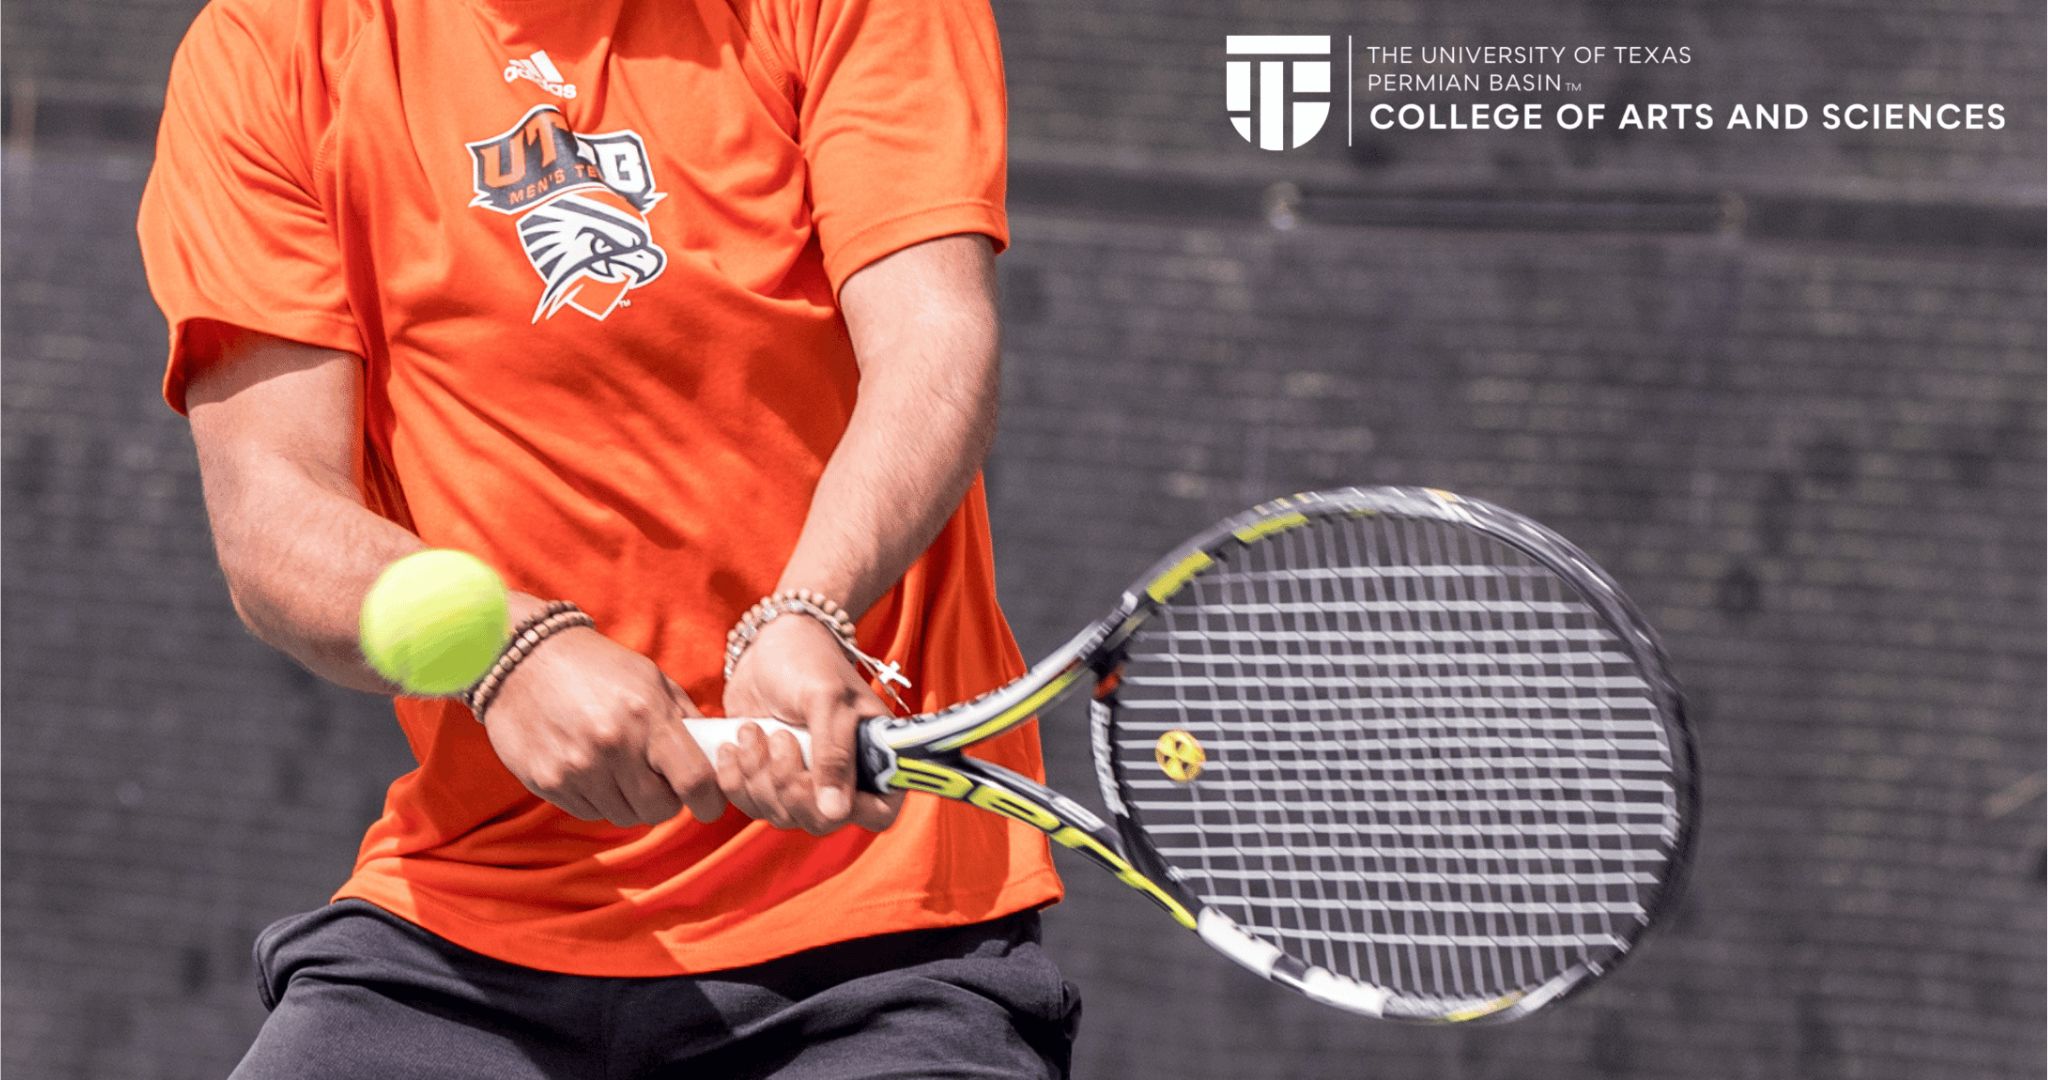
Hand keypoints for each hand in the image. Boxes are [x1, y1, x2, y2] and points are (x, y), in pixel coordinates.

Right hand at [482, 624, 724, 826]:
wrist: (525, 658)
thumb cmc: (598, 667)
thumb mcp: (652, 679)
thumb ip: (685, 718)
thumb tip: (715, 755)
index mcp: (648, 716)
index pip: (695, 780)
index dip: (710, 802)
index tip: (708, 804)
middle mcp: (614, 745)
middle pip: (659, 810)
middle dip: (667, 802)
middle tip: (659, 783)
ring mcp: (578, 767)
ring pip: (624, 815)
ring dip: (631, 802)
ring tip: (621, 770)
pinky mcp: (548, 781)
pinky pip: (590, 812)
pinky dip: (598, 799)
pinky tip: (591, 769)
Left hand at [719, 615, 904, 834]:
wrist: (768, 645)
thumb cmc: (809, 662)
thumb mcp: (826, 700)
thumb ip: (834, 755)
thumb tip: (836, 813)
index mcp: (875, 758)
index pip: (878, 813)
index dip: (850, 810)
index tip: (818, 780)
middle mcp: (843, 778)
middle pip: (820, 821)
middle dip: (789, 785)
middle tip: (779, 739)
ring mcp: (805, 782)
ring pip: (782, 814)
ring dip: (758, 776)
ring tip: (753, 731)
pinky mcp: (768, 780)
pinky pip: (751, 805)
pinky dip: (736, 780)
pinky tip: (733, 747)